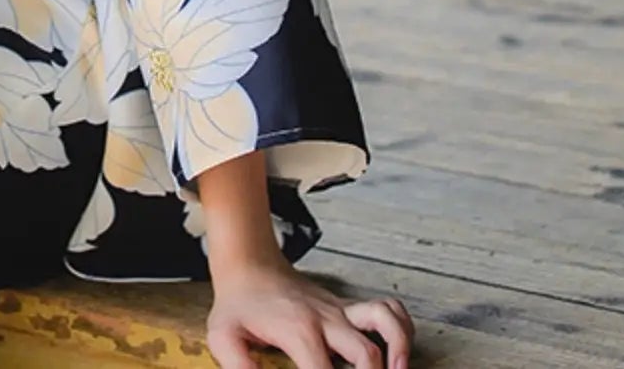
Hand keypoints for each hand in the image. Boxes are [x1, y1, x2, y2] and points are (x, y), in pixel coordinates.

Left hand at [204, 253, 413, 368]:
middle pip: (365, 354)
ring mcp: (340, 310)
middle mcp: (326, 319)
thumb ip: (238, 365)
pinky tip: (398, 353)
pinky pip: (386, 308)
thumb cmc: (237, 305)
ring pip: (384, 322)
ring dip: (399, 350)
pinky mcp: (346, 307)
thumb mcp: (223, 337)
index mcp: (299, 330)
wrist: (248, 263)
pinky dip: (401, 327)